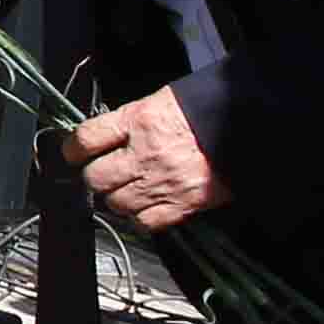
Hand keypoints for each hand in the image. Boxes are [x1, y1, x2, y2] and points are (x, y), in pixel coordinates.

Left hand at [58, 89, 220, 232]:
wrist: (251, 126)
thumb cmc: (207, 109)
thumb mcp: (161, 101)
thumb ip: (129, 121)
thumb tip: (103, 138)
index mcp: (140, 120)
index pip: (86, 139)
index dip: (72, 149)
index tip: (72, 153)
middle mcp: (146, 154)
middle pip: (95, 178)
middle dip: (95, 176)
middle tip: (104, 172)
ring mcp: (163, 182)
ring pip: (116, 204)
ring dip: (117, 198)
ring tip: (129, 188)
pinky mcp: (183, 204)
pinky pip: (145, 222)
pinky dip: (140, 217)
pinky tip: (146, 205)